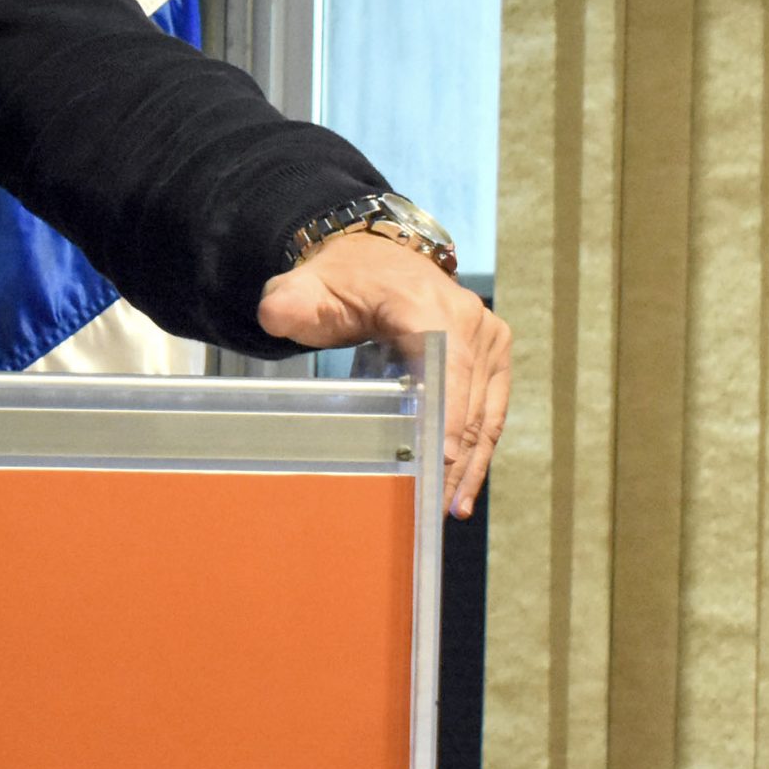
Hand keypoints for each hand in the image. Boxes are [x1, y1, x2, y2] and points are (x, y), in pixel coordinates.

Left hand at [258, 232, 513, 517]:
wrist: (377, 260)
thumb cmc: (342, 280)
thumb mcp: (306, 290)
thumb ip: (288, 304)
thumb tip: (275, 317)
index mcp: (426, 305)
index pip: (444, 370)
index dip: (444, 420)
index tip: (436, 466)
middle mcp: (467, 319)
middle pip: (466, 401)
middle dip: (453, 459)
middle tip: (432, 507)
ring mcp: (487, 336)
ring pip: (484, 412)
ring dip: (470, 464)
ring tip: (449, 509)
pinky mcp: (493, 351)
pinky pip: (491, 407)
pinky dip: (480, 447)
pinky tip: (463, 486)